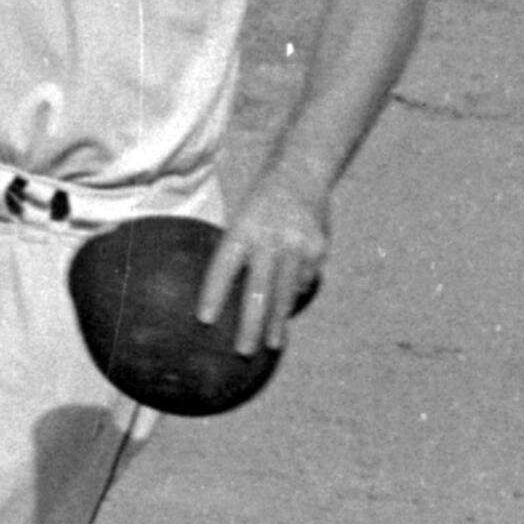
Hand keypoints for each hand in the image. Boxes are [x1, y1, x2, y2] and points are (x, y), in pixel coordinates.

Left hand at [198, 176, 331, 356]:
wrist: (301, 173)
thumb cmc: (261, 202)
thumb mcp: (241, 217)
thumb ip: (238, 250)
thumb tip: (227, 289)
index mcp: (243, 229)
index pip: (224, 266)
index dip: (214, 293)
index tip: (205, 320)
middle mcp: (270, 239)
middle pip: (258, 290)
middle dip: (251, 324)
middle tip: (243, 351)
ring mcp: (298, 246)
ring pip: (285, 293)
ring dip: (277, 321)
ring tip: (271, 344)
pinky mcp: (318, 250)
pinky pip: (304, 281)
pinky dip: (295, 293)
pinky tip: (289, 302)